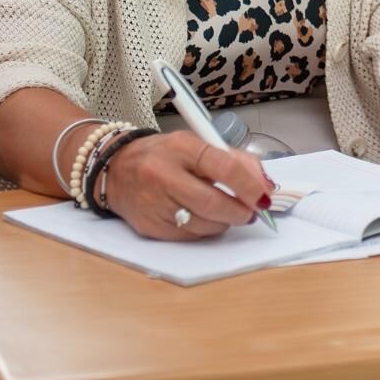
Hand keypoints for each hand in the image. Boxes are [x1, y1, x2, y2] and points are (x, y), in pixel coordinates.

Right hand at [102, 130, 273, 240]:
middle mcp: (164, 175)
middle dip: (241, 211)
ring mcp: (154, 203)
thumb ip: (235, 160)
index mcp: (182, 148)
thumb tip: (265, 185)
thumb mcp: (197, 144)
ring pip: (204, 224)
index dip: (250, 186)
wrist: (114, 168)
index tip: (264, 196)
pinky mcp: (149, 227)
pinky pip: (189, 236)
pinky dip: (205, 230)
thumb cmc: (164, 155)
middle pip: (214, 203)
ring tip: (228, 213)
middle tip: (252, 212)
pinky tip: (205, 219)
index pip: (225, 167)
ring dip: (225, 222)